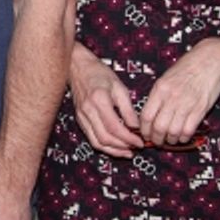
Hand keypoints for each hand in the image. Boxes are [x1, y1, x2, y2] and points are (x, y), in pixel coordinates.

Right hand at [68, 43, 142, 157]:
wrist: (78, 67)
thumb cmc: (100, 74)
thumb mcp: (119, 87)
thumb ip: (128, 109)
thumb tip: (136, 127)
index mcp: (99, 101)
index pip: (115, 128)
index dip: (129, 138)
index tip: (141, 142)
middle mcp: (88, 111)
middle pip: (105, 138)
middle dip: (123, 147)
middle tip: (136, 148)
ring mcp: (81, 116)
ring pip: (97, 142)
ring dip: (113, 150)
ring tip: (127, 152)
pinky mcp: (79, 119)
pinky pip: (91, 138)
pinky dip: (104, 146)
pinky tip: (115, 147)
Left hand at [140, 37, 219, 146]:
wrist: (210, 60)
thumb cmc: (186, 68)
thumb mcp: (165, 78)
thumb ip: (158, 96)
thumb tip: (150, 115)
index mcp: (160, 89)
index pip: (146, 116)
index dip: (144, 130)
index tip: (145, 134)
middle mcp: (171, 98)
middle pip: (159, 127)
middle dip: (156, 138)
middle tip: (156, 141)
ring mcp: (187, 104)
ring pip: (173, 131)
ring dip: (170, 140)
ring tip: (169, 140)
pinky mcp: (201, 109)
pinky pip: (189, 130)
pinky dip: (183, 137)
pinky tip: (181, 136)